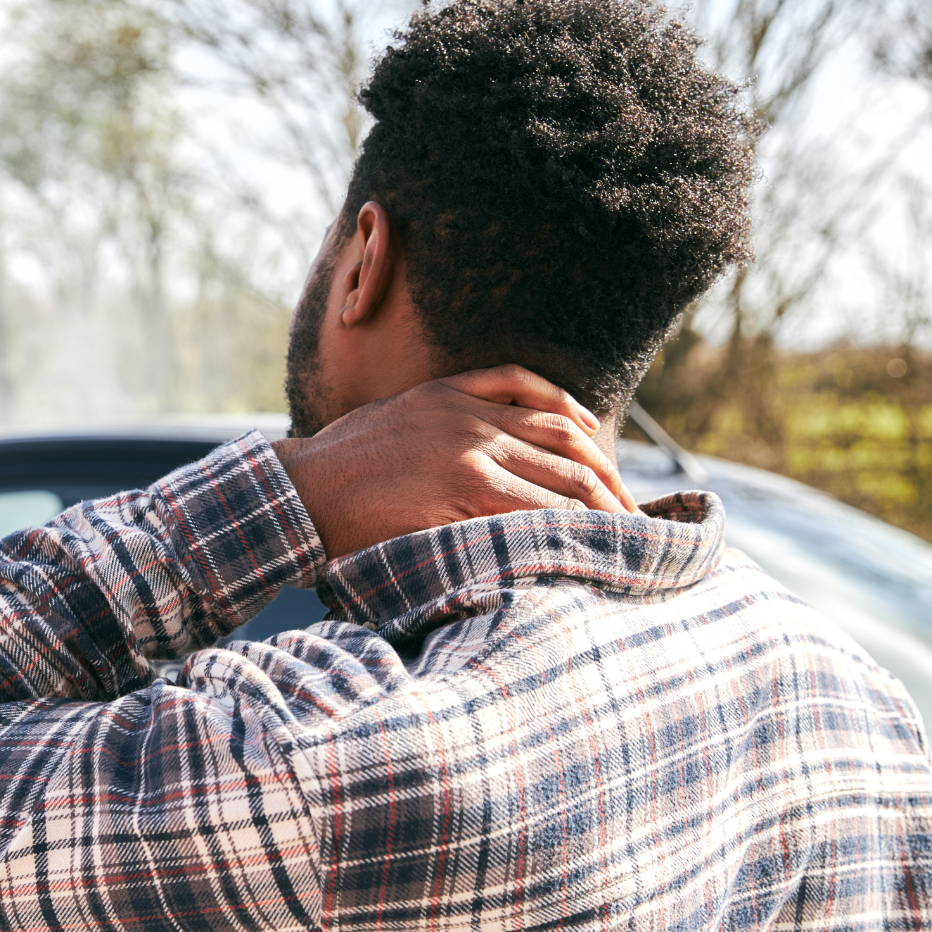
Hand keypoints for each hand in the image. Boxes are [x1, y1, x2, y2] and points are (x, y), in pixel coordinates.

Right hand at [272, 365, 638, 559]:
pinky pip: (534, 505)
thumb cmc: (335, 469)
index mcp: (453, 392)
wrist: (299, 491)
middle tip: (632, 513)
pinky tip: (587, 539)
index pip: (546, 404)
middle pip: (567, 440)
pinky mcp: (463, 488)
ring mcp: (470, 450)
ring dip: (601, 507)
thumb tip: (475, 455)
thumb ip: (437, 422)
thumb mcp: (389, 421)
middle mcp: (470, 415)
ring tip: (625, 535)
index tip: (606, 470)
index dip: (587, 437)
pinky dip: (567, 523)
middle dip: (608, 479)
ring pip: (561, 474)